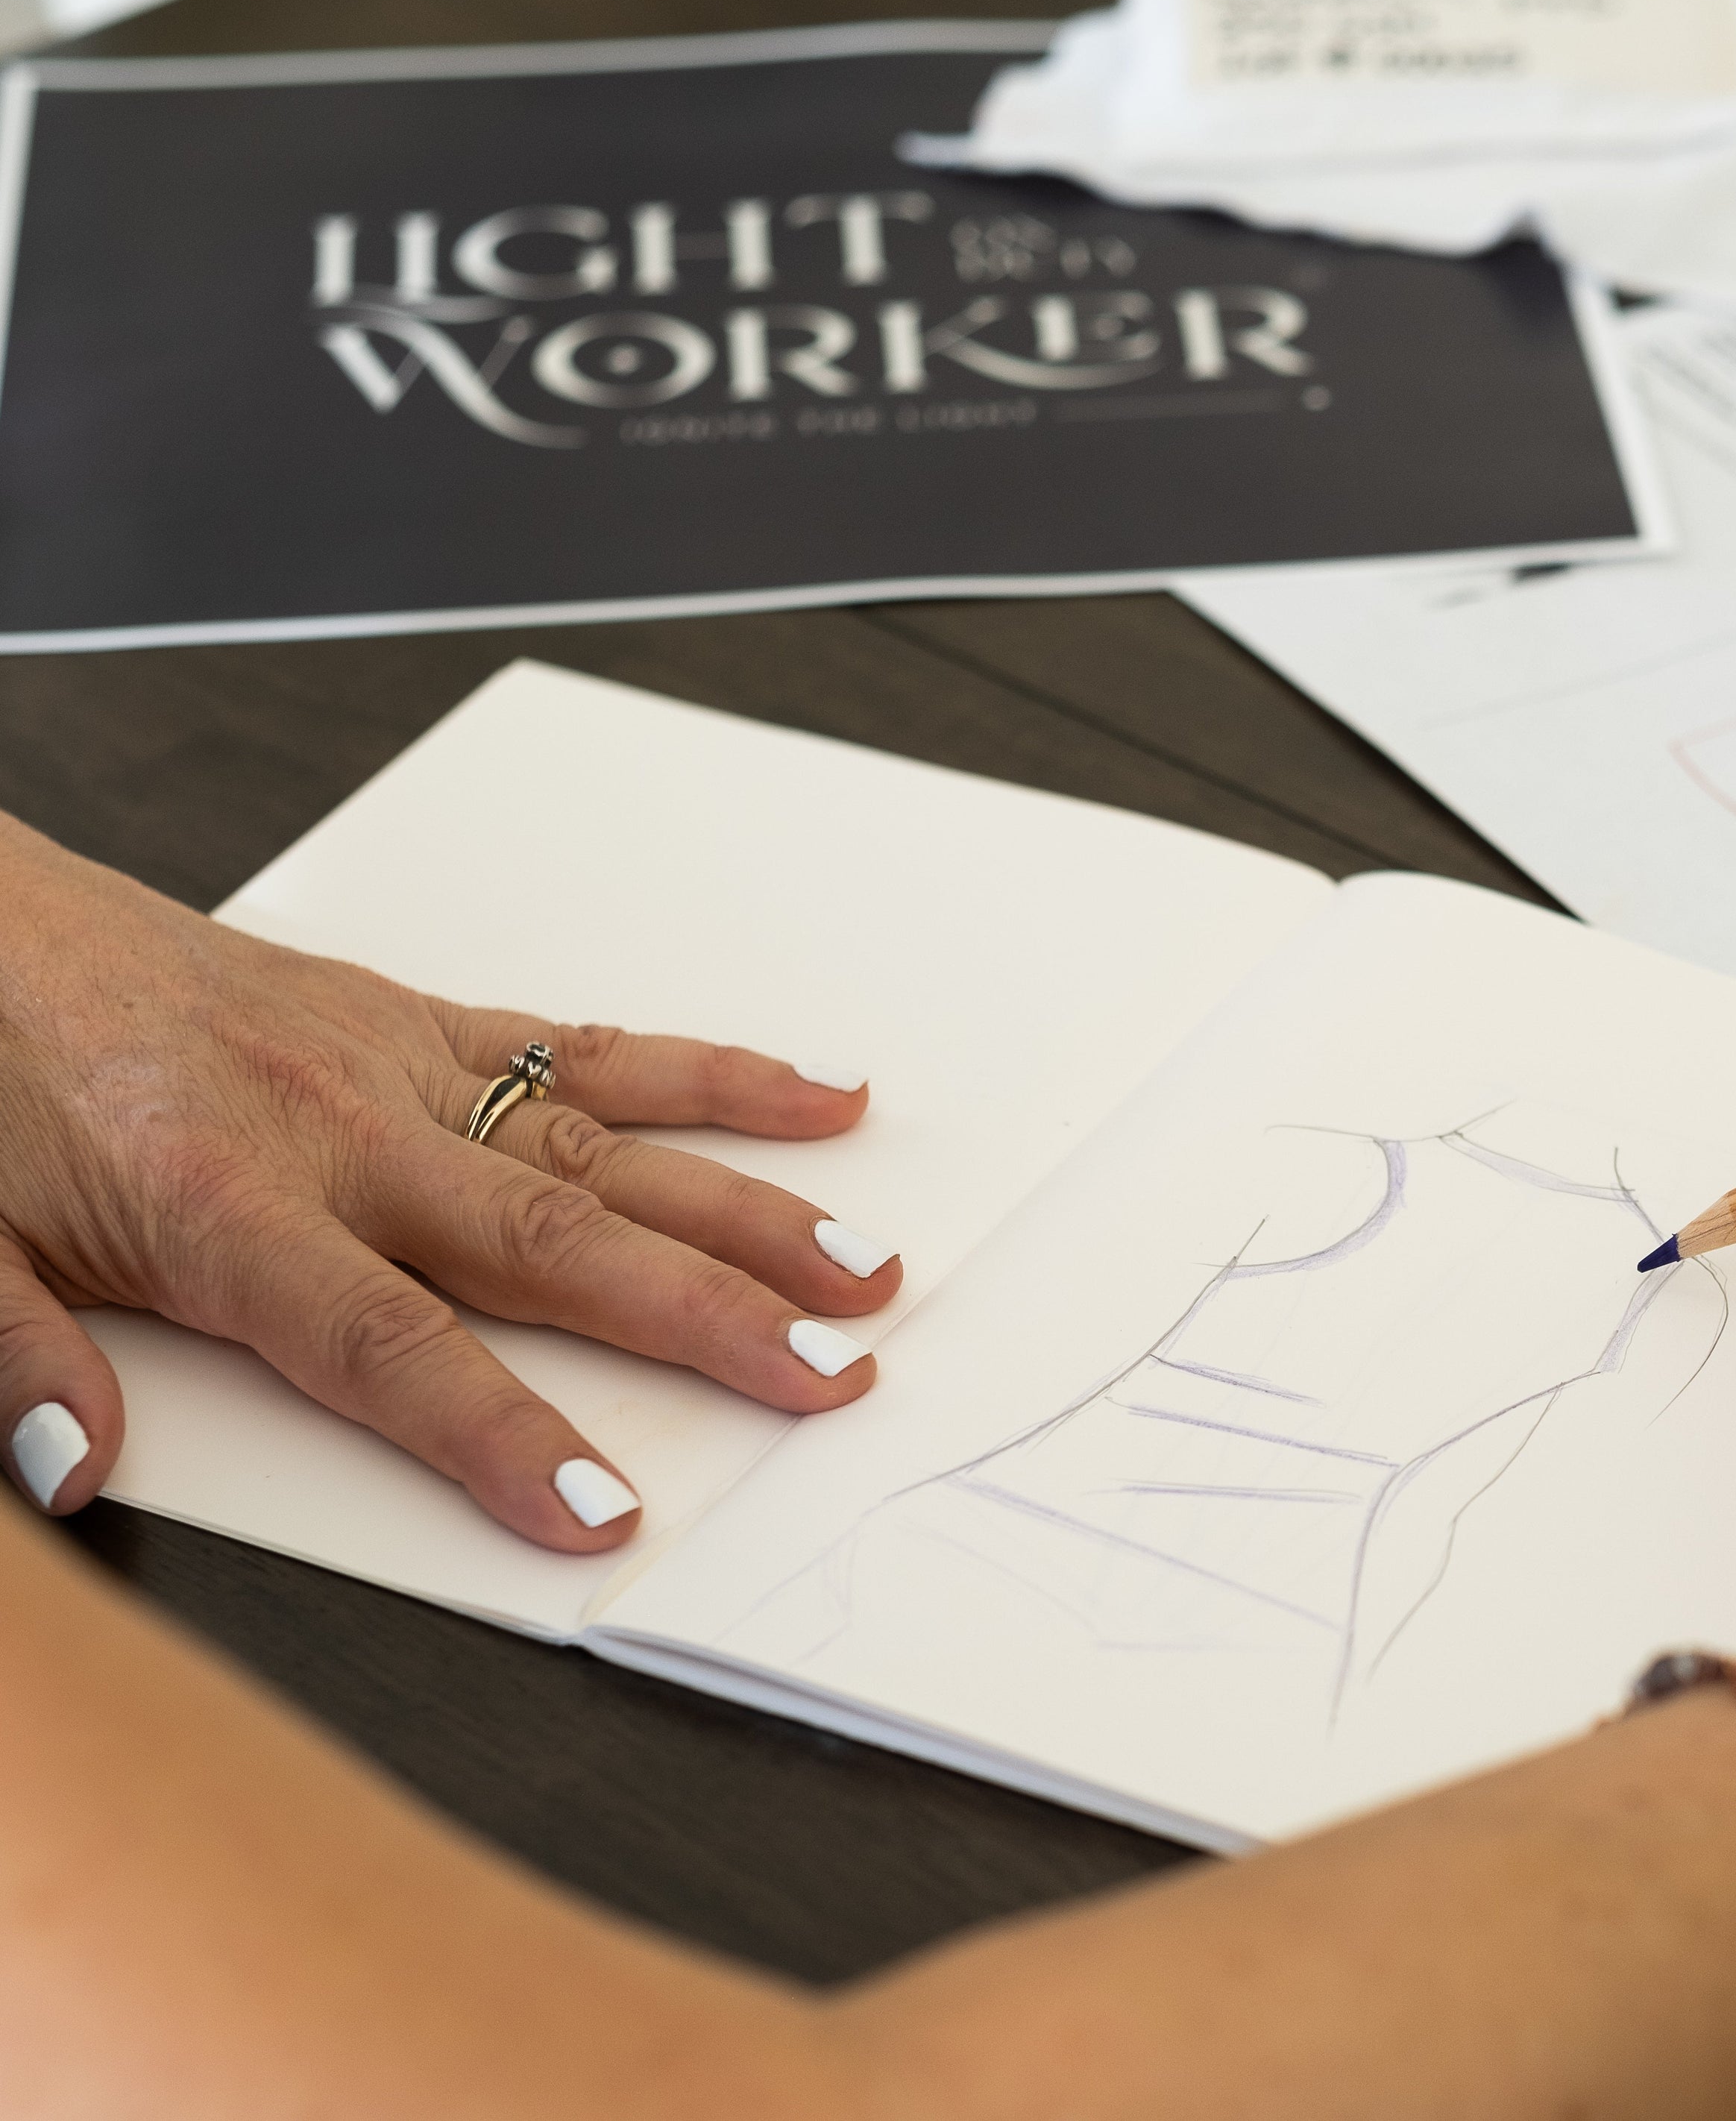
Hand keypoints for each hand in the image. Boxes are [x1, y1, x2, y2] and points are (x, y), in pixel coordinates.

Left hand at [0, 814, 901, 1548]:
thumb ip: (14, 1361)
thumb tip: (72, 1475)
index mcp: (229, 1210)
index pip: (393, 1348)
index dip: (503, 1436)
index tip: (602, 1512)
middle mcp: (347, 1137)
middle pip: (556, 1247)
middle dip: (706, 1319)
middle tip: (825, 1377)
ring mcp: (404, 1069)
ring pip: (604, 1152)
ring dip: (743, 1212)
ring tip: (858, 1269)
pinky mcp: (426, 1018)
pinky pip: (591, 1046)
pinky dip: (710, 1075)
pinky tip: (814, 1098)